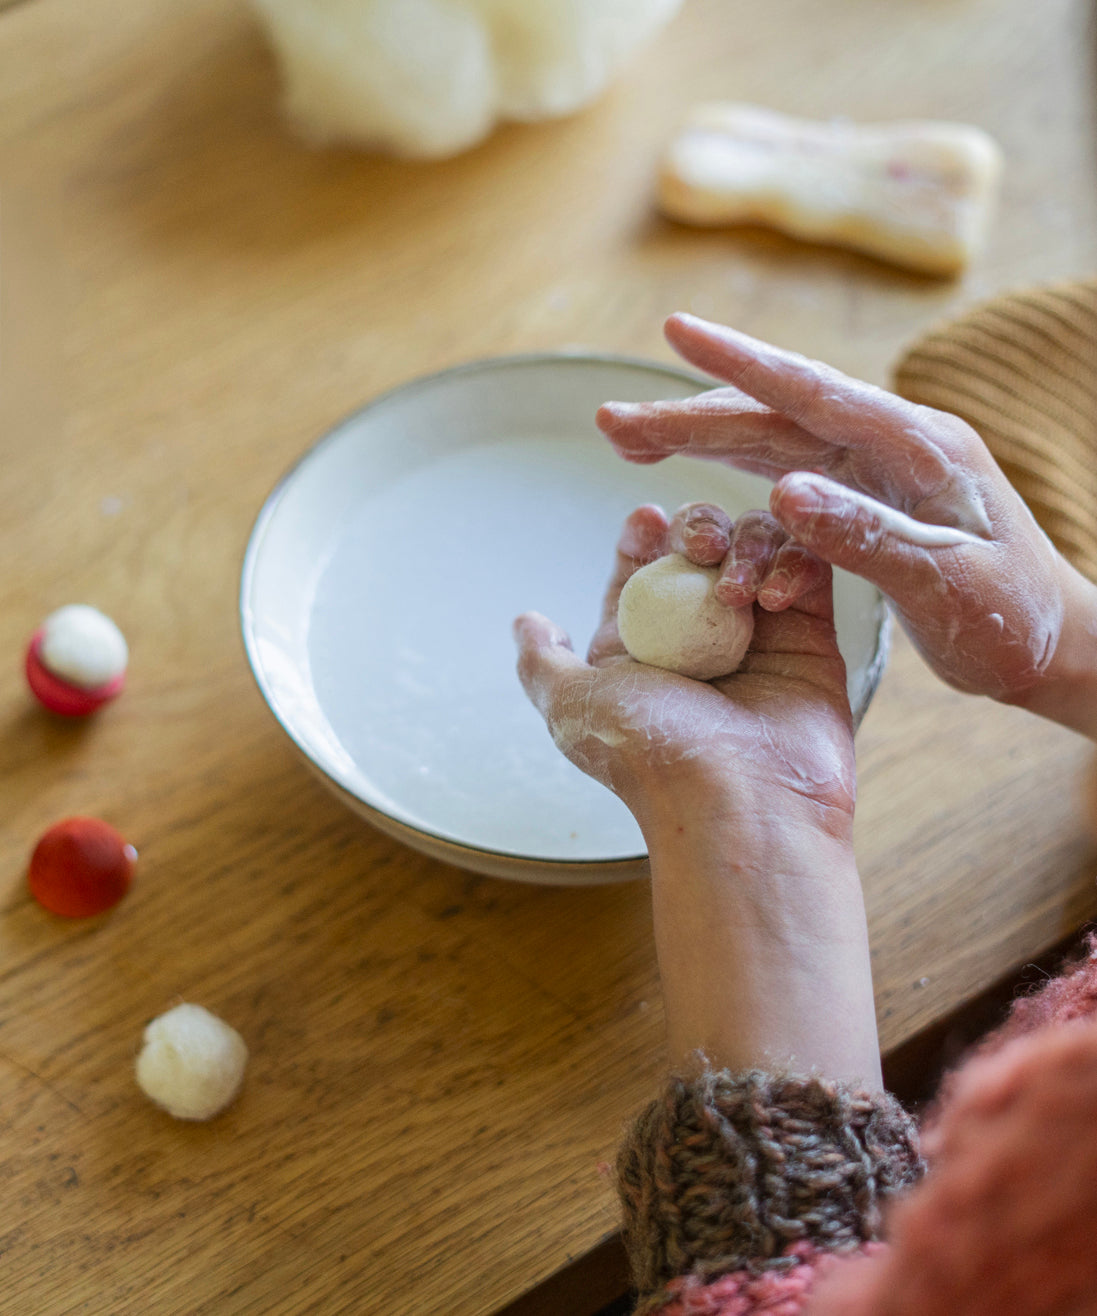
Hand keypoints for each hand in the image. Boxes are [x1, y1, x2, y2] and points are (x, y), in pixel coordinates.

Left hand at [514, 506, 879, 1084]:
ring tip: (734, 585)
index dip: (641, 537)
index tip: (644, 521)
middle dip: (695, 529)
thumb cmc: (649, 758)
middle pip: (701, 549)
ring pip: (756, 550)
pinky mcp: (810, 640)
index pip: (641, 569)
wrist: (738, 804)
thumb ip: (544, 661)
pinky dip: (794, 563)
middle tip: (697, 545)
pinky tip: (774, 594)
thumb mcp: (571, 706)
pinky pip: (809, 574)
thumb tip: (527, 621)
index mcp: (642, 647)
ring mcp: (758, 636)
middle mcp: (699, 637)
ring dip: (743, 545)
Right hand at [597, 313, 1096, 730]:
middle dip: (689, 413)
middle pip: (775, 415)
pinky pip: (788, 475)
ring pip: (772, 439)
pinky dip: (736, 473)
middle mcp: (892, 444)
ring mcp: (877, 468)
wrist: (1052, 644)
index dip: (741, 363)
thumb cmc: (1010, 620)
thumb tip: (783, 494)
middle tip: (611, 420)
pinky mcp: (866, 496)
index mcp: (920, 450)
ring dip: (700, 436)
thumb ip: (867, 538)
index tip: (675, 331)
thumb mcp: (944, 586)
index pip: (815, 394)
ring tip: (630, 440)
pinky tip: (698, 472)